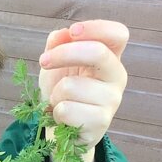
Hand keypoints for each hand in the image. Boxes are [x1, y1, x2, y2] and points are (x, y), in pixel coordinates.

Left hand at [38, 20, 128, 150]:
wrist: (62, 134)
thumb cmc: (62, 96)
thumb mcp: (57, 66)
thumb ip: (58, 45)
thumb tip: (59, 34)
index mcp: (111, 59)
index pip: (118, 34)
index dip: (96, 28)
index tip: (72, 31)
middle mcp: (117, 78)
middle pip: (97, 52)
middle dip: (64, 53)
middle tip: (44, 61)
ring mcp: (112, 101)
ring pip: (71, 86)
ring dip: (55, 95)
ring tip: (60, 104)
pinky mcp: (101, 123)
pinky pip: (66, 110)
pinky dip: (55, 113)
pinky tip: (64, 119)